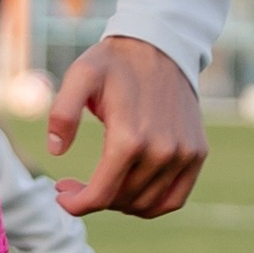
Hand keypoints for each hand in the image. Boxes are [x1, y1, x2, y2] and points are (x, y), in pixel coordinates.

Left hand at [49, 33, 206, 217]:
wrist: (161, 47)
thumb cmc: (115, 64)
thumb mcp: (80, 77)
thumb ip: (62, 112)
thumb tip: (57, 150)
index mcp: (130, 138)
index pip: (101, 195)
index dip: (76, 204)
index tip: (61, 195)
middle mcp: (161, 151)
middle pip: (121, 201)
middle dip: (92, 199)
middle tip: (74, 184)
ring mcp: (184, 154)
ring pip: (146, 205)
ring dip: (119, 203)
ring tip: (101, 184)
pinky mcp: (197, 153)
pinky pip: (174, 199)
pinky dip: (151, 204)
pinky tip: (129, 190)